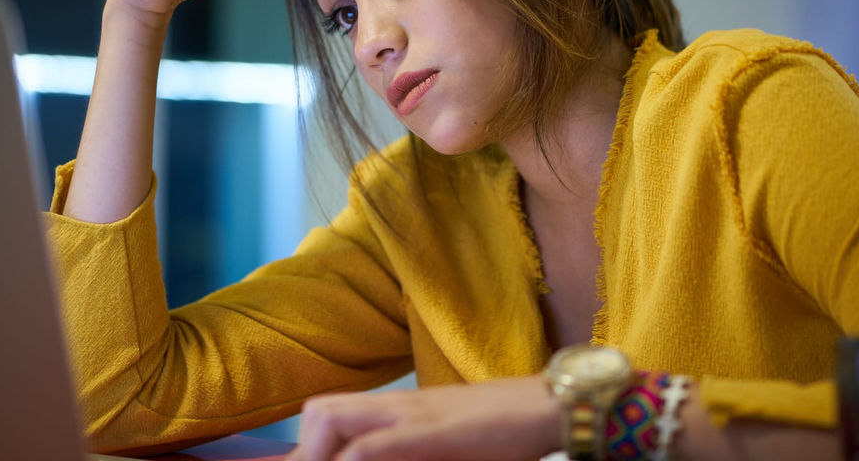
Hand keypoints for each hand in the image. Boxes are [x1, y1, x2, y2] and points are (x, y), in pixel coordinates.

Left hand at [284, 376, 560, 460]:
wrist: (554, 405)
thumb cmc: (509, 432)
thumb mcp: (452, 444)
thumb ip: (416, 450)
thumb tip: (376, 453)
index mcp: (403, 408)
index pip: (332, 414)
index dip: (304, 448)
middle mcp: (399, 404)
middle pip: (320, 409)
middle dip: (305, 452)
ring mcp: (412, 413)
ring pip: (330, 418)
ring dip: (321, 454)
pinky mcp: (429, 431)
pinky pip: (367, 449)